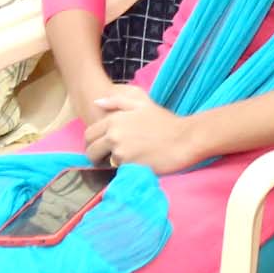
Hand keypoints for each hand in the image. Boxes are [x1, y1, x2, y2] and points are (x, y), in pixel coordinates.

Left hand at [81, 90, 200, 173]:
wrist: (184, 140)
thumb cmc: (166, 122)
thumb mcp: (143, 104)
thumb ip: (117, 101)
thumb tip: (97, 102)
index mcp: (114, 120)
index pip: (89, 134)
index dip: (92, 142)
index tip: (100, 146)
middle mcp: (113, 136)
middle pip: (91, 151)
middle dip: (96, 156)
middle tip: (106, 157)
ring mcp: (120, 152)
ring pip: (104, 162)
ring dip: (110, 163)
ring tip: (125, 159)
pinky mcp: (129, 167)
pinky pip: (118, 171)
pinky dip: (123, 169)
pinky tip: (134, 164)